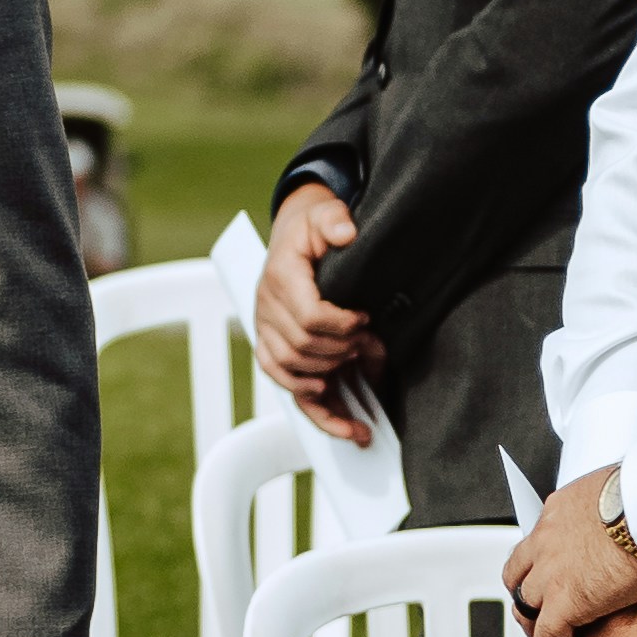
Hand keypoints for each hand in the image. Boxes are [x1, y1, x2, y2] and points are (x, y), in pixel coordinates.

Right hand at [251, 182, 382, 440]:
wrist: (295, 235)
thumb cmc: (314, 228)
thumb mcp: (326, 213)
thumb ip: (335, 220)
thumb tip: (347, 233)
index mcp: (280, 278)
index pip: (307, 315)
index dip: (341, 325)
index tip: (366, 320)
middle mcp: (267, 308)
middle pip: (302, 347)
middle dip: (342, 349)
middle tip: (369, 341)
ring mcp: (267, 331)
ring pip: (293, 371)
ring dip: (331, 374)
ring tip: (360, 362)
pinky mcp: (273, 348)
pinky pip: (286, 385)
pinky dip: (314, 406)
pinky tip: (345, 423)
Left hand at [504, 468, 636, 636]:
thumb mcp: (630, 495)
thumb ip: (627, 510)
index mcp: (563, 509)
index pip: (542, 539)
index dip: (545, 562)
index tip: (558, 575)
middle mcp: (548, 538)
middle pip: (520, 572)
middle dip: (528, 595)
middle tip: (545, 614)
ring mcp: (551, 571)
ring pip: (525, 606)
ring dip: (537, 627)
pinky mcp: (565, 601)